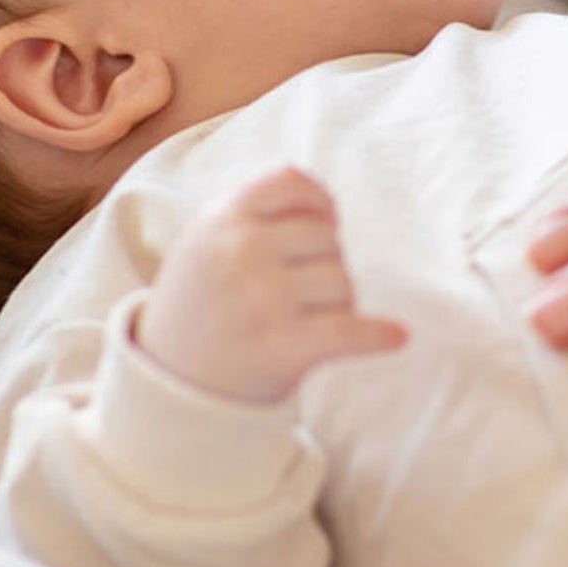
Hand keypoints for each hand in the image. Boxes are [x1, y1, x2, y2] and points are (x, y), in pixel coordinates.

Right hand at [138, 166, 406, 403]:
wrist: (171, 384)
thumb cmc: (200, 304)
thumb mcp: (204, 241)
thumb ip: (254, 211)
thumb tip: (325, 202)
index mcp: (220, 219)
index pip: (292, 181)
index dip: (319, 201)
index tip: (325, 222)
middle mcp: (240, 252)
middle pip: (327, 236)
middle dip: (323, 261)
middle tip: (294, 292)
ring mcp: (262, 300)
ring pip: (342, 281)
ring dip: (335, 302)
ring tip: (300, 320)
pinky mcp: (283, 348)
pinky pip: (349, 331)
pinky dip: (378, 335)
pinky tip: (396, 336)